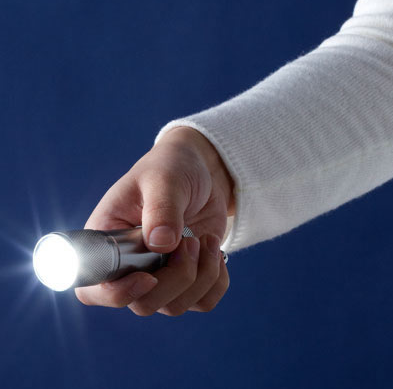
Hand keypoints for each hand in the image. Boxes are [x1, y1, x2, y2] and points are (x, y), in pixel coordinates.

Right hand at [75, 127, 234, 315]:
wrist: (202, 172)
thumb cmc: (172, 168)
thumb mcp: (164, 179)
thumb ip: (161, 208)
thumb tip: (160, 244)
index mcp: (109, 241)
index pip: (94, 289)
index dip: (117, 294)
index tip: (148, 275)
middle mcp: (131, 265)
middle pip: (144, 304)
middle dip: (176, 277)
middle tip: (190, 241)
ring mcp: (160, 274)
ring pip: (175, 306)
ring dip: (201, 276)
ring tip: (205, 240)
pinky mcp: (188, 277)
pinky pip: (204, 301)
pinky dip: (216, 281)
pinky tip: (214, 250)